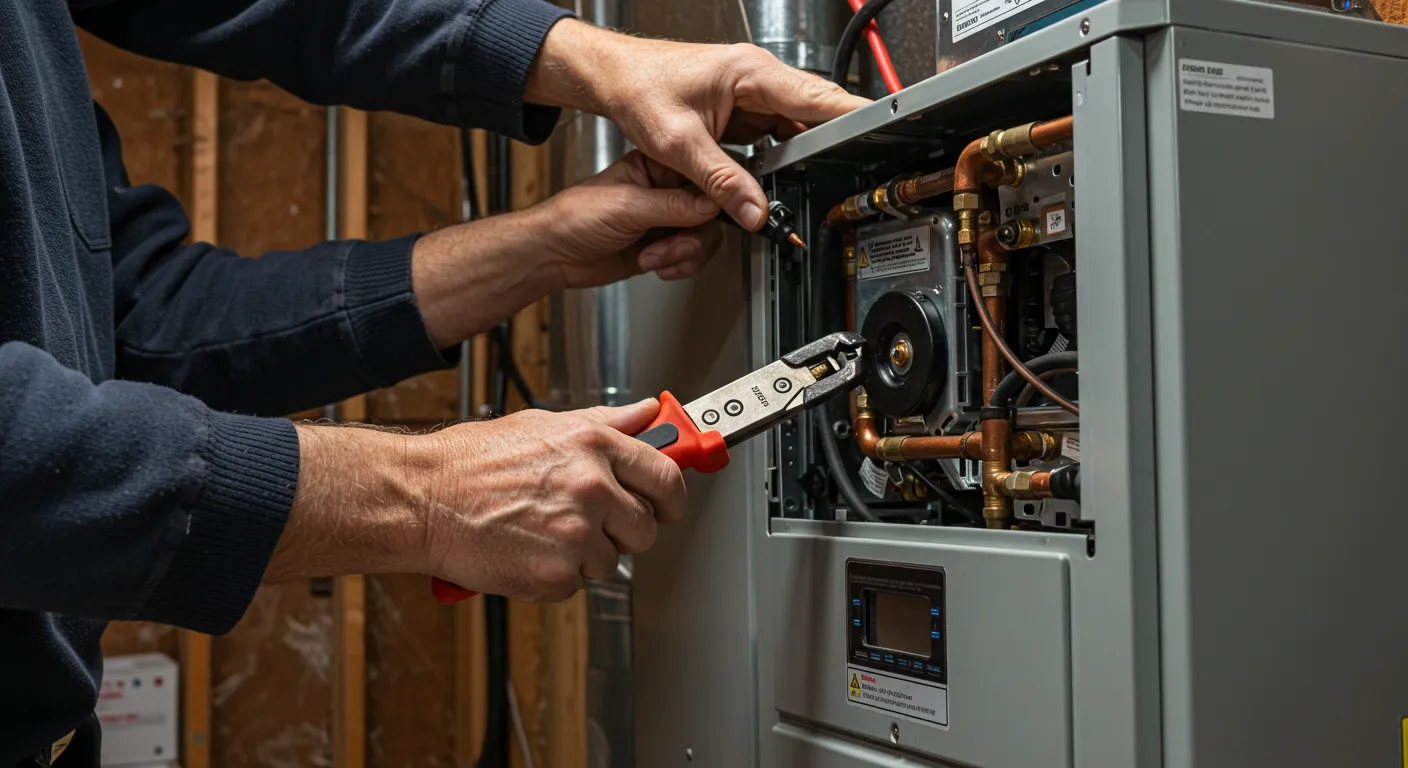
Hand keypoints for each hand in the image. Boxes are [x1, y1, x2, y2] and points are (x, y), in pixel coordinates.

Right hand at [423, 400, 685, 600]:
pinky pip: (576, 584)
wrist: (422, 499)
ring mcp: (575, 535)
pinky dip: (555, 575)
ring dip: (585, 554)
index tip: (669, 506)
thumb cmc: (472, 461)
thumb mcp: (544, 425)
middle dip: (624, 531)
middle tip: (590, 522)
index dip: (672, 497)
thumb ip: (605, 422)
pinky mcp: (555, 575)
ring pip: (611, 561)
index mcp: (594, 446)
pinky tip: (527, 550)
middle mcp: (591, 489)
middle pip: (646, 529)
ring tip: (543, 531)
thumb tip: (647, 415)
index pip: (665, 477)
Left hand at [527, 20, 870, 229]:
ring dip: (807, 153)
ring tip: (819, 180)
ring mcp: (753, 92)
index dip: (852, 118)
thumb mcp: (679, 144)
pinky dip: (784, 155)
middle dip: (834, 143)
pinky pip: (777, 133)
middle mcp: (757, 77)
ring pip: (797, 125)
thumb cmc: (639, 89)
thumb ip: (720, 182)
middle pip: (814, 112)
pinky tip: (784, 174)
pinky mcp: (744, 108)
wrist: (613, 77)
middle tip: (851, 173)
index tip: (884, 133)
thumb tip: (754, 212)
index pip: (817, 97)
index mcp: (750, 73)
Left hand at [531, 150, 723, 285]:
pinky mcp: (665, 246)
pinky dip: (679, 265)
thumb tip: (714, 202)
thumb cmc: (576, 218)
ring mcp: (667, 220)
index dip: (716, 194)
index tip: (718, 212)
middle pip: (712, 209)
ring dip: (683, 252)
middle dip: (694, 233)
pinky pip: (692, 256)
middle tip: (674, 241)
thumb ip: (675, 205)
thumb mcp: (628, 206)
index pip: (702, 173)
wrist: (556, 255)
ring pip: (705, 236)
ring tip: (655, 256)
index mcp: (657, 166)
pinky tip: (655, 264)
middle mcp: (666, 191)